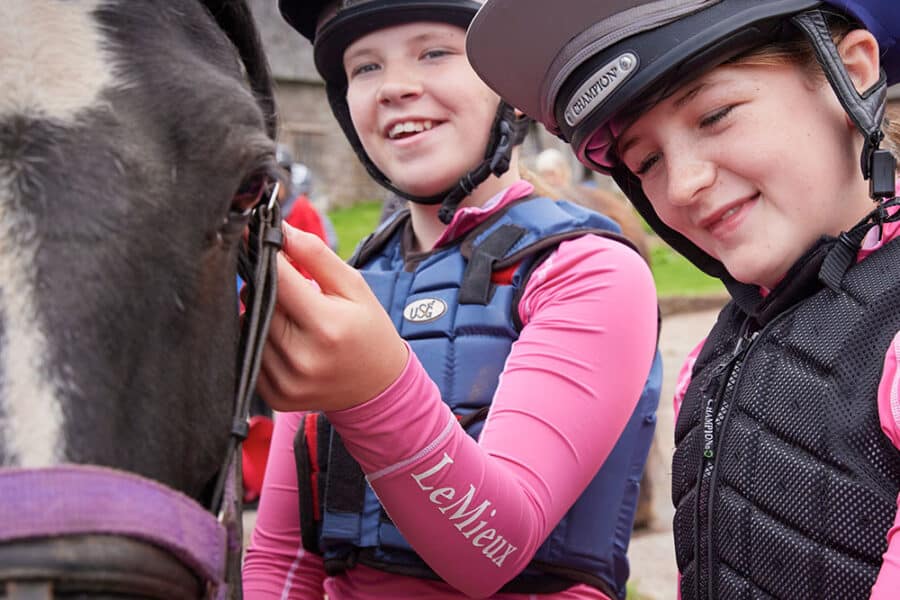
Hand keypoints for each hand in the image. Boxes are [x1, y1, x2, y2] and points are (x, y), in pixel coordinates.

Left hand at [256, 224, 407, 412]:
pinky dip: (257, 337)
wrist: (377, 387)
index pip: (278, 279)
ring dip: (258, 310)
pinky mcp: (274, 395)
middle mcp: (302, 358)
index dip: (265, 254)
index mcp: (327, 327)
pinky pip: (248, 353)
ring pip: (247, 327)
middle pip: (258, 303)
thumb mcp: (354, 287)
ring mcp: (285, 381)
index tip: (255, 237)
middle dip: (263, 282)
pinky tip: (279, 334)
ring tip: (284, 307)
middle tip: (277, 276)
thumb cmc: (368, 330)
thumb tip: (280, 229)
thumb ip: (316, 255)